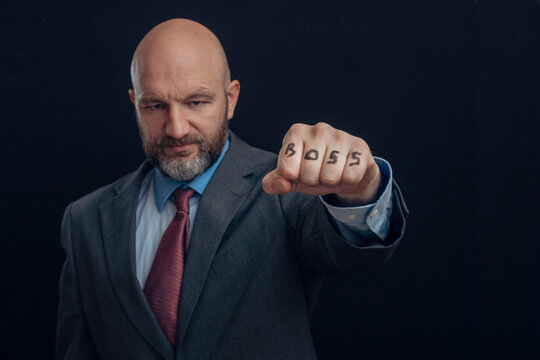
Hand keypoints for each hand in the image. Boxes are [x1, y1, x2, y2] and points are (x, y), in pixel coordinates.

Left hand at [262, 122, 380, 205]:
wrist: (345, 172)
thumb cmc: (313, 171)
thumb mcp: (291, 177)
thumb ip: (274, 182)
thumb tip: (282, 185)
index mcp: (296, 132)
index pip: (286, 169)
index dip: (294, 177)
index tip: (299, 170)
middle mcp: (318, 129)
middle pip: (309, 174)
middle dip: (313, 181)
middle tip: (319, 173)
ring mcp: (340, 135)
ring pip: (330, 177)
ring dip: (331, 183)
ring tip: (333, 172)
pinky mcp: (359, 146)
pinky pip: (350, 177)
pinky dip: (347, 182)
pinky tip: (347, 171)